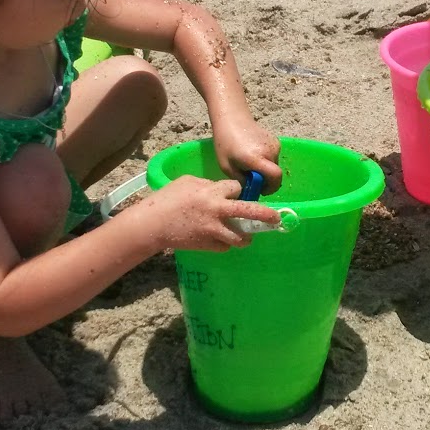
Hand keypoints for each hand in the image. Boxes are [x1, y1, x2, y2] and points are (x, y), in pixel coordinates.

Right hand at [127, 175, 279, 251]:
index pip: (237, 189)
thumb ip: (206, 185)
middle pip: (250, 212)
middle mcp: (217, 211)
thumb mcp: (187, 183)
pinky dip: (225, 243)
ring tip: (247, 235)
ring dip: (245, 236)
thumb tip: (218, 190)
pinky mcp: (208, 245)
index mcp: (212, 192)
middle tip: (277, 218)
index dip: (238, 191)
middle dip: (266, 215)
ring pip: (240, 236)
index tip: (237, 194)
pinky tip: (219, 239)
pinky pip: (225, 246)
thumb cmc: (166, 200)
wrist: (152, 225)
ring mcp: (214, 230)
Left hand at [212, 117, 282, 192]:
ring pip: (275, 165)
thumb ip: (241, 181)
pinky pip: (274, 157)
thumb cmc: (225, 143)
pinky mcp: (276, 140)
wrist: (232, 118)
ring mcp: (275, 145)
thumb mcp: (227, 167)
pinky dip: (267, 161)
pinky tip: (253, 154)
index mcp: (256, 158)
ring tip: (250, 164)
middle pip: (275, 173)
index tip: (261, 190)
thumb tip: (251, 189)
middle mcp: (270, 151)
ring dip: (266, 170)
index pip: (276, 176)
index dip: (271, 188)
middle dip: (266, 180)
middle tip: (252, 178)